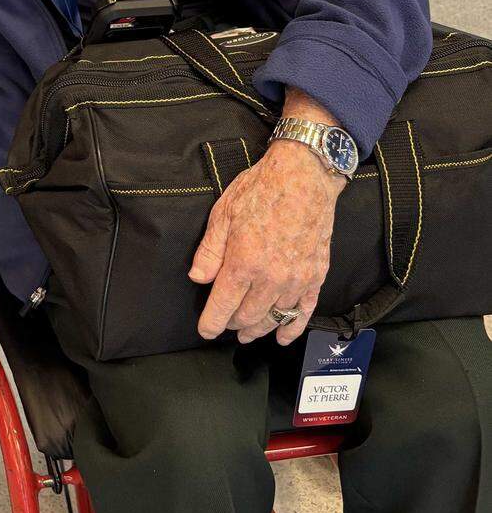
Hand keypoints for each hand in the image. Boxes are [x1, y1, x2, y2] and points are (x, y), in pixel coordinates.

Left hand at [189, 141, 341, 345]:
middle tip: (224, 324)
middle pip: (247, 316)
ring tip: (247, 333)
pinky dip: (291, 328)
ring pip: (273, 318)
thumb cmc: (261, 190)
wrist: (304, 177)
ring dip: (258, 328)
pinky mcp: (315, 277)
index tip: (205, 330)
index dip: (211, 323)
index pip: (223, 306)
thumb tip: (198, 278)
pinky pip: (303, 312)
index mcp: (244, 262)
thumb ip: (209, 251)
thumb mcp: (223, 214)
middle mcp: (271, 278)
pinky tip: (281, 335)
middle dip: (232, 324)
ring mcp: (296, 280)